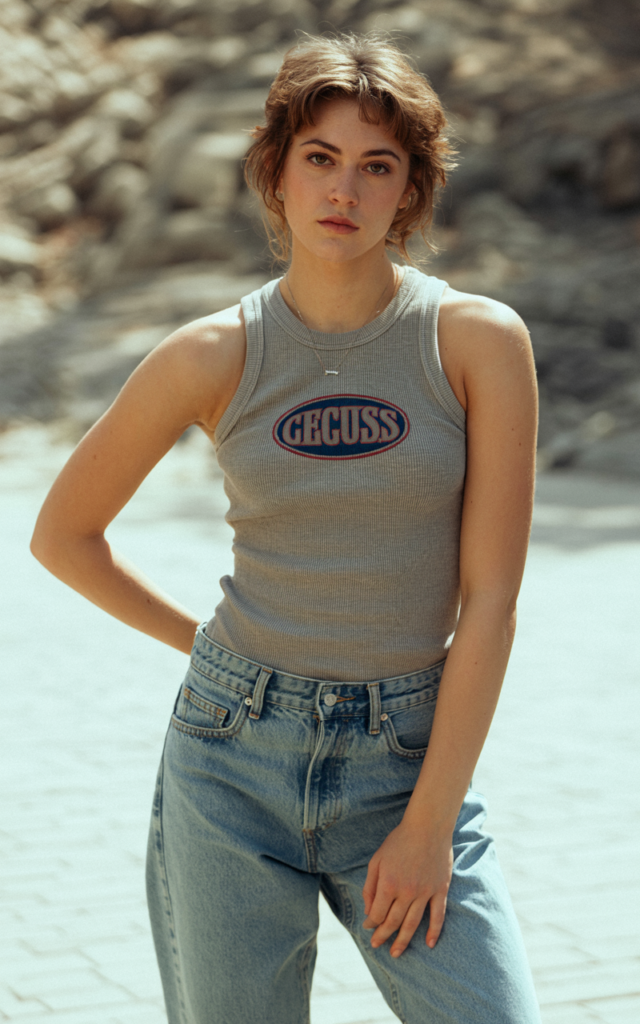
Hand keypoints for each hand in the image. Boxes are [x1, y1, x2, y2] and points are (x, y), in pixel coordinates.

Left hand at [362, 818, 452, 956]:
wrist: (427, 827)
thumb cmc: (399, 841)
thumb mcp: (377, 860)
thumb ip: (370, 886)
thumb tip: (368, 910)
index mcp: (389, 883)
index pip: (377, 913)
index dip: (371, 923)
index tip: (368, 928)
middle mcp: (406, 891)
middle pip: (394, 922)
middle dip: (383, 936)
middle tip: (377, 946)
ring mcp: (425, 892)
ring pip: (413, 924)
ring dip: (403, 940)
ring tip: (396, 953)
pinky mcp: (440, 890)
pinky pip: (438, 915)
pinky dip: (434, 932)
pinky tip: (430, 944)